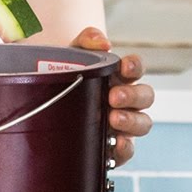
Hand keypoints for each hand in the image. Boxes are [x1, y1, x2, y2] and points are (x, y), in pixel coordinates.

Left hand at [71, 27, 152, 166]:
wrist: (45, 106)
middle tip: (113, 97)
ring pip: (143, 123)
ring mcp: (123, 125)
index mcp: (119, 76)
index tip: (124, 67)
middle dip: (133, 96)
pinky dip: (125, 149)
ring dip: (132, 121)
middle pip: (146, 97)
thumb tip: (103, 43)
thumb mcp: (71, 55)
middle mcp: (126, 100)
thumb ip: (86, 40)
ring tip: (113, 119)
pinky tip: (114, 145)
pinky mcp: (114, 148)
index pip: (136, 68)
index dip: (135, 66)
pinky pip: (128, 151)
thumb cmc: (65, 78)